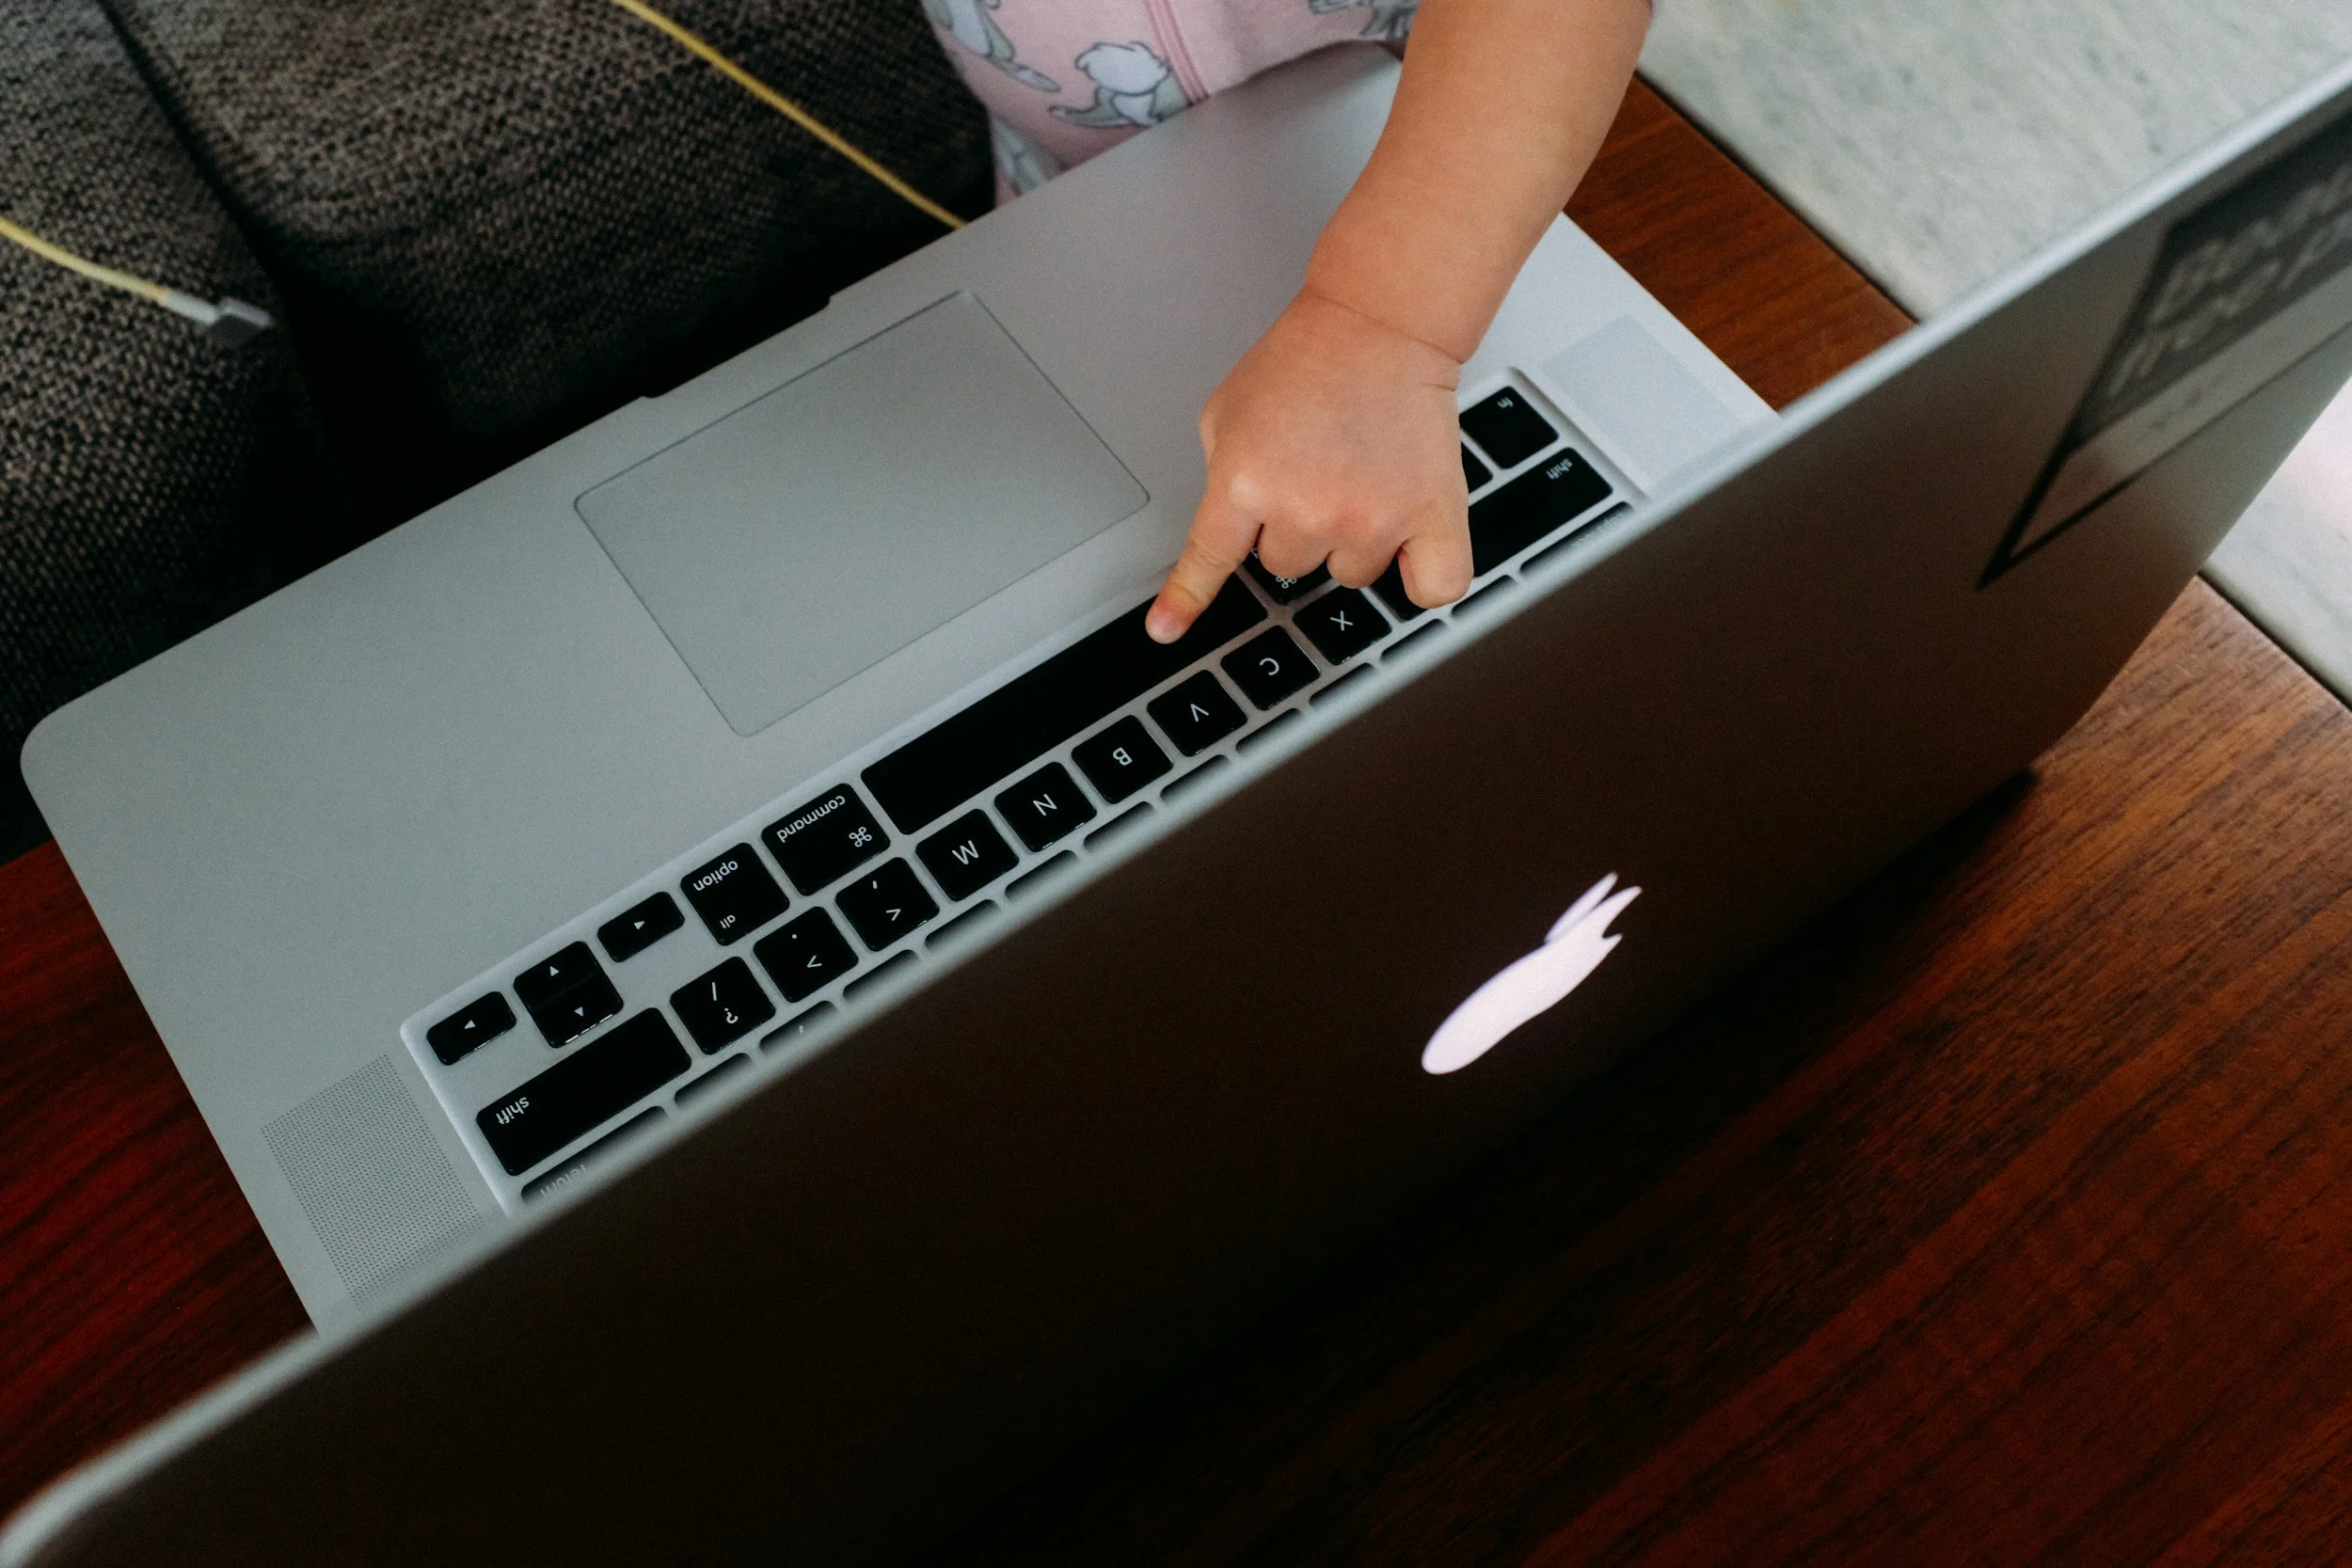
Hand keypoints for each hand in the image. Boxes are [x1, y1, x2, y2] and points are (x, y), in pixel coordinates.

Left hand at [1144, 287, 1473, 642]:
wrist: (1377, 326)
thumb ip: (1222, 473)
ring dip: (1353, 538)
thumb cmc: (1306, 360)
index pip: (1210, 559)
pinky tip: (1411, 538)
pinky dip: (1422, 574)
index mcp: (1246, 481)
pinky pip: (1431, 588)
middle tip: (1317, 469)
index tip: (1167, 631)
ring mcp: (1370, 520)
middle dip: (1296, 525)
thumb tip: (1234, 521)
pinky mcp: (1430, 518)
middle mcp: (1305, 510)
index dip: (1186, 600)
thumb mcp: (1227, 411)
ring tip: (1362, 476)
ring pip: (1349, 573)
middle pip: (1287, 564)